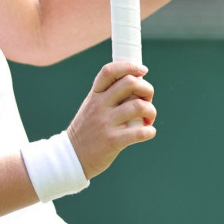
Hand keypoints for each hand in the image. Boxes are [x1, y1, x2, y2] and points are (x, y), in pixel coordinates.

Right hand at [67, 62, 155, 179]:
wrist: (72, 156)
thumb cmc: (87, 130)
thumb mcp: (91, 107)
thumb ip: (108, 95)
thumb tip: (136, 85)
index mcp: (94, 95)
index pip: (110, 71)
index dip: (129, 66)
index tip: (142, 71)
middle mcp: (99, 106)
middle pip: (130, 83)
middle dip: (147, 89)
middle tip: (148, 100)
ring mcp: (106, 123)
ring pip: (139, 107)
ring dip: (151, 111)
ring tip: (149, 119)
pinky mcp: (112, 141)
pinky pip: (139, 132)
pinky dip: (150, 131)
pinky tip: (148, 132)